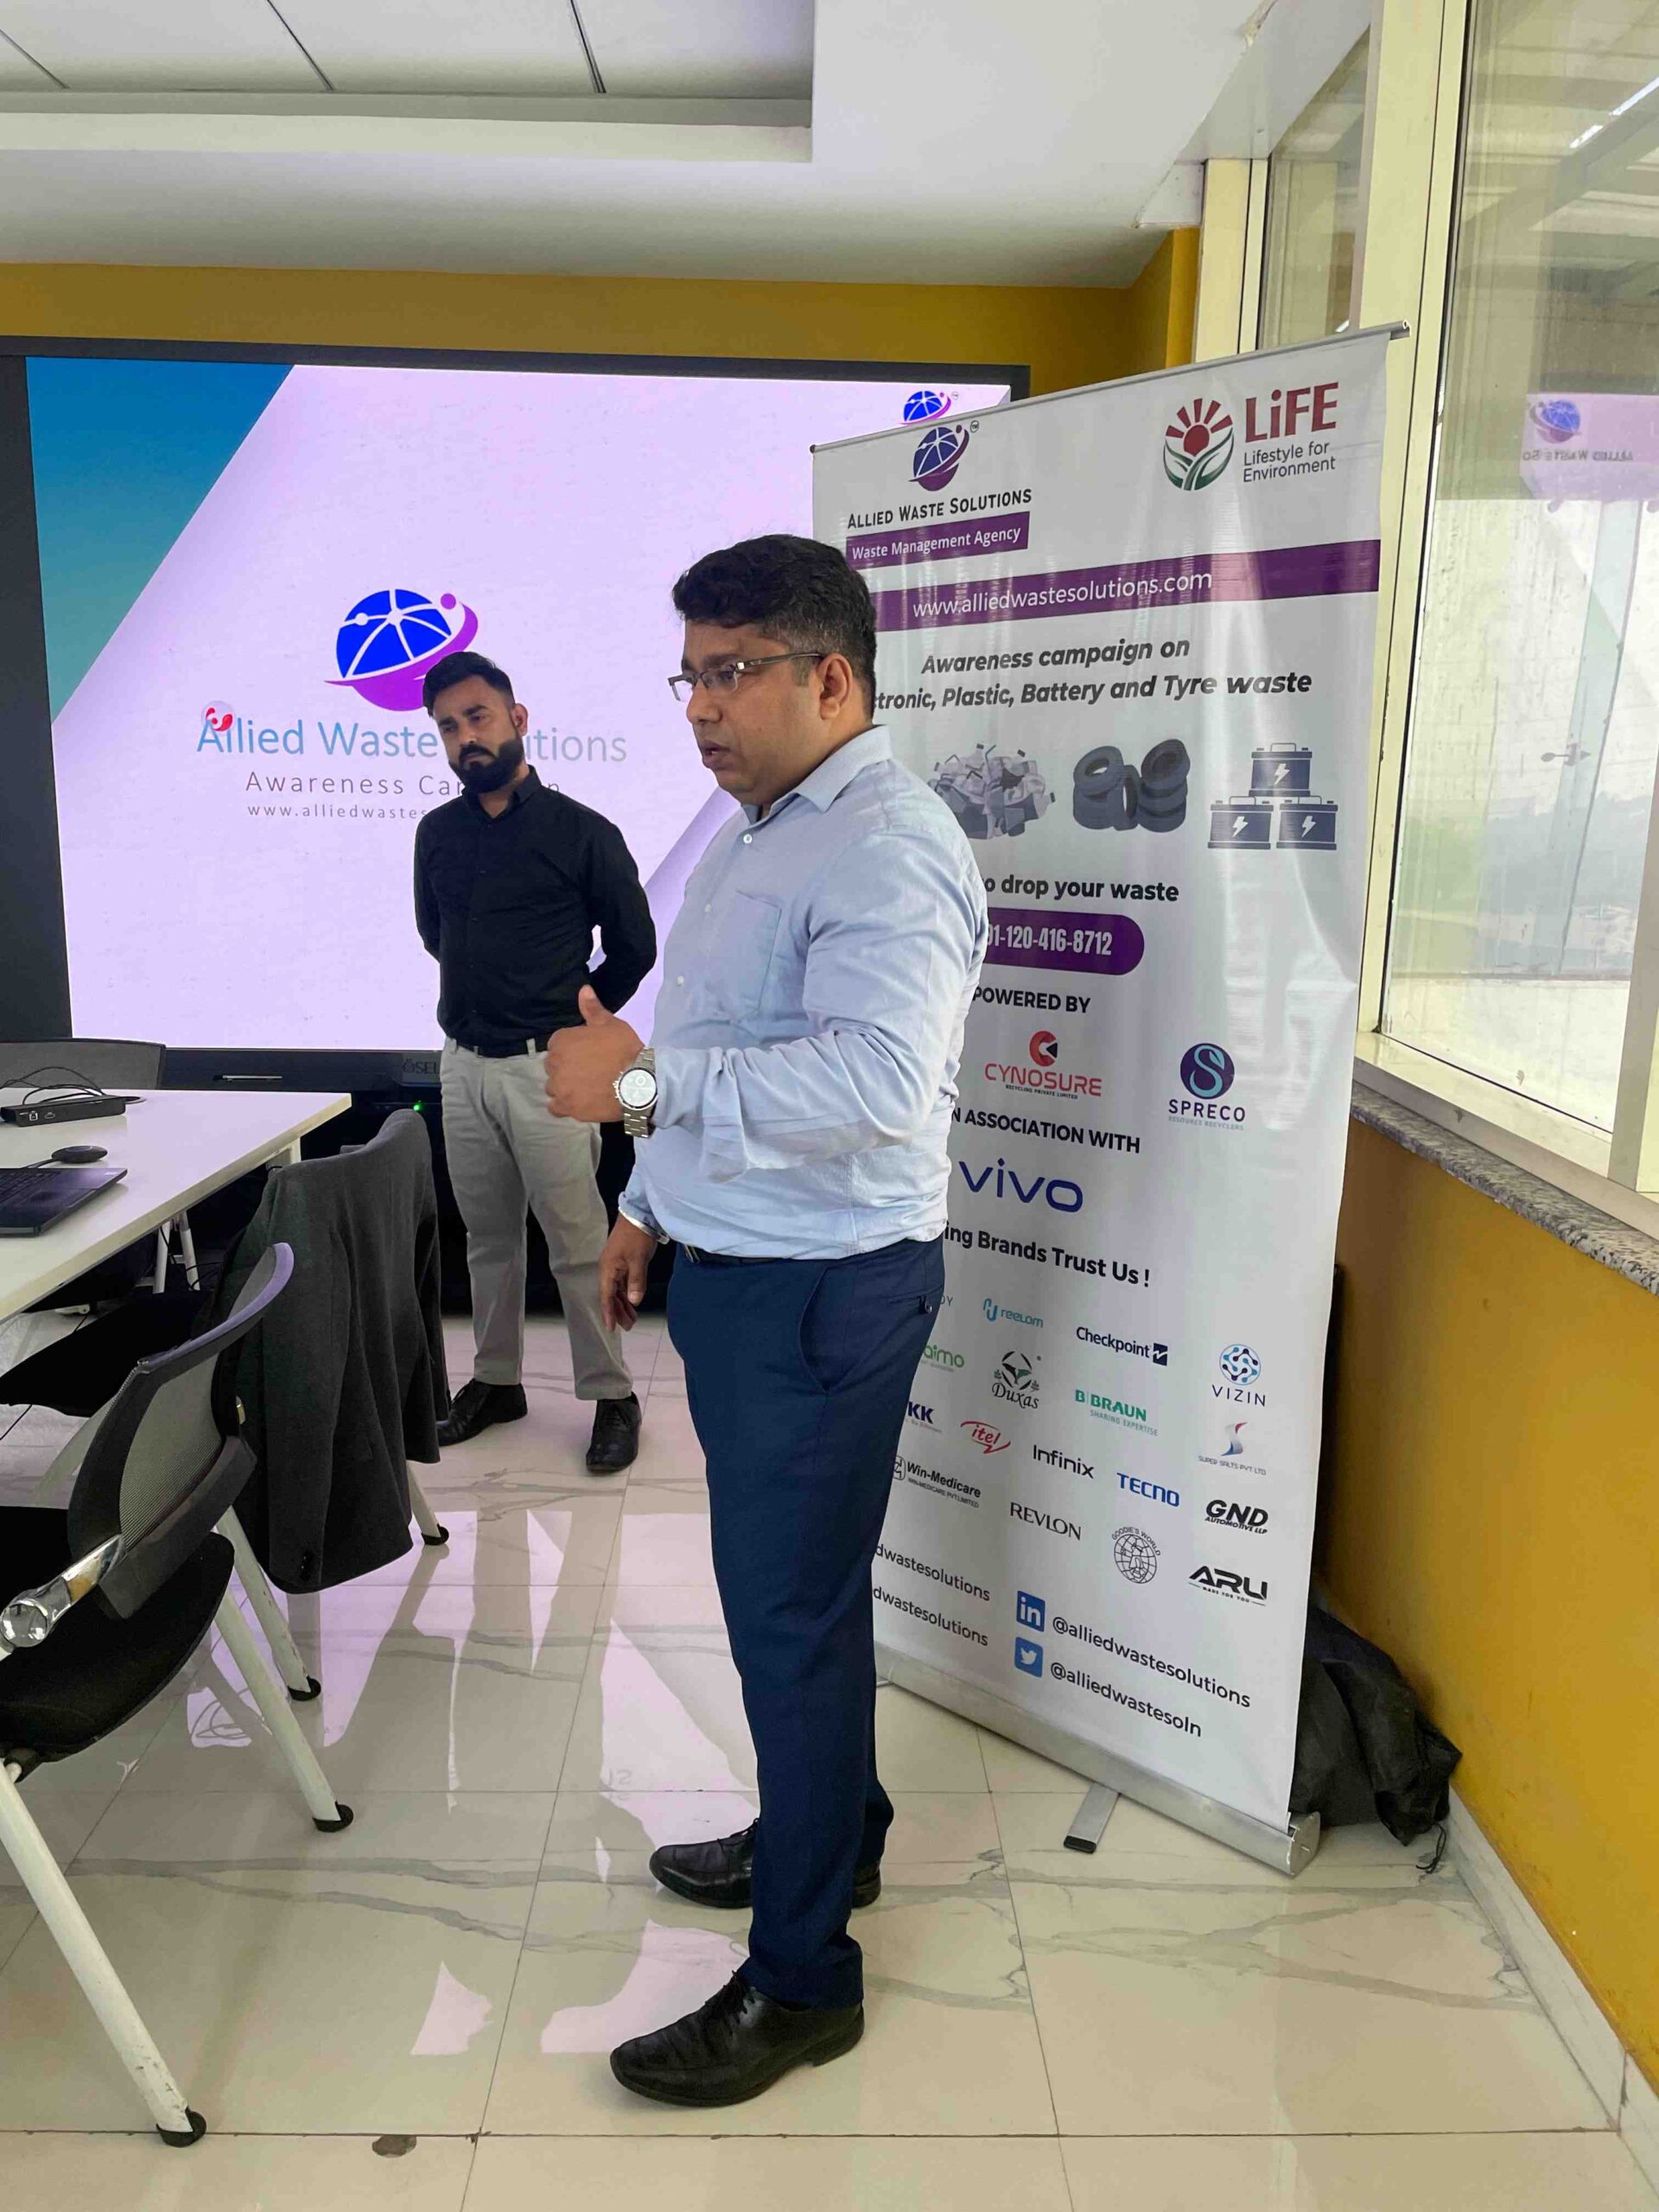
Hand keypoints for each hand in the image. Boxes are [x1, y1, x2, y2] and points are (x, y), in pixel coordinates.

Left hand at [545, 986, 641, 1122]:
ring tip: (585, 1088)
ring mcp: (560, 1088)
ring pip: (553, 1087)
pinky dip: (564, 1105)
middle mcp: (555, 1064)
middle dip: (566, 1068)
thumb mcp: (611, 1024)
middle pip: (553, 1067)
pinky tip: (578, 1102)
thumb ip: (593, 1009)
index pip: (557, 1045)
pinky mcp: (568, 1108)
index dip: (572, 1049)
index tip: (587, 1054)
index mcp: (562, 1041)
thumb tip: (583, 989)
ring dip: (564, 1087)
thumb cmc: (624, 1049)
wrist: (638, 1082)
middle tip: (588, 1071)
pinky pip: (555, 1107)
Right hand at [599, 1214, 657, 1331]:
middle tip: (628, 1326)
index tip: (611, 1328)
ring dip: (623, 1304)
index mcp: (608, 1269)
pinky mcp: (625, 1262)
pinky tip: (633, 1302)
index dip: (609, 1312)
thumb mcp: (638, 1259)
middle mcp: (609, 1269)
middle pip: (611, 1295)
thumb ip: (636, 1281)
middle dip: (618, 1311)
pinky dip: (627, 1294)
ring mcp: (617, 1265)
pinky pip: (623, 1283)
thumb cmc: (637, 1236)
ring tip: (632, 1319)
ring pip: (617, 1290)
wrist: (640, 1214)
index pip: (607, 1296)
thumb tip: (633, 1302)